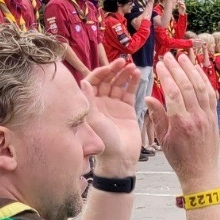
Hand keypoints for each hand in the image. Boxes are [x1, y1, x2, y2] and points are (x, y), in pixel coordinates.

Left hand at [82, 58, 142, 177]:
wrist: (120, 158)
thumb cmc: (104, 142)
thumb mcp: (94, 120)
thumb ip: (89, 100)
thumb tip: (83, 81)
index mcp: (90, 103)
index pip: (93, 81)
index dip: (101, 72)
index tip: (110, 67)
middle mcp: (101, 102)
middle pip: (107, 80)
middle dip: (114, 70)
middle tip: (123, 62)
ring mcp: (114, 104)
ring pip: (119, 84)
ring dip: (125, 74)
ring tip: (132, 67)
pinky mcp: (127, 109)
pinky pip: (129, 91)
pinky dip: (133, 82)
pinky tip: (136, 74)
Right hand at [153, 52, 219, 189]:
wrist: (201, 172)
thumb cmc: (179, 158)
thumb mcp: (163, 140)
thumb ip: (157, 117)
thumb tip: (149, 97)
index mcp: (180, 123)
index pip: (173, 92)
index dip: (166, 76)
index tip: (159, 65)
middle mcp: (195, 117)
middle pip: (187, 86)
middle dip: (177, 68)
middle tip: (168, 56)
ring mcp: (207, 116)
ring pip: (200, 87)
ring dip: (192, 70)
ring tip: (183, 58)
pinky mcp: (214, 117)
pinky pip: (210, 95)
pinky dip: (204, 81)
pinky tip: (198, 72)